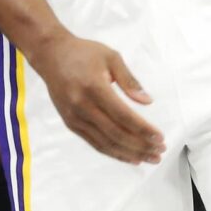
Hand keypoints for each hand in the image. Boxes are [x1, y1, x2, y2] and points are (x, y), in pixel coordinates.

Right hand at [29, 33, 164, 164]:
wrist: (51, 55)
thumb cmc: (83, 53)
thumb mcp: (111, 57)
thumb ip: (129, 80)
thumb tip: (148, 102)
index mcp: (94, 88)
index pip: (123, 116)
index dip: (143, 130)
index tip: (160, 137)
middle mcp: (82, 106)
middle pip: (116, 134)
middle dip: (140, 146)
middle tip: (159, 152)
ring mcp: (74, 117)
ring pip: (105, 143)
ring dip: (129, 154)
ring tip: (149, 158)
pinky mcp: (70, 123)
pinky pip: (94, 143)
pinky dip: (113, 152)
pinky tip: (129, 156)